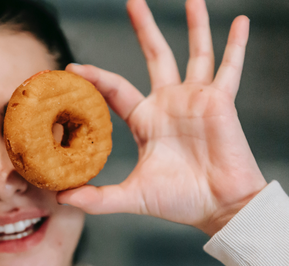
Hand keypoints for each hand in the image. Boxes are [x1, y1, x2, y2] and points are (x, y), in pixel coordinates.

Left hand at [58, 0, 265, 235]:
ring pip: (195, 53)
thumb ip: (99, 198)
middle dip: (144, 29)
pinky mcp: (220, 101)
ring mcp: (195, 99)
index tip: (72, 68)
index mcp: (145, 120)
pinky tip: (239, 21)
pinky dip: (236, 45)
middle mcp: (169, 103)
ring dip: (194, 25)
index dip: (95, 78)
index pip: (115, 88)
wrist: (218, 208)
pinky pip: (230, 67)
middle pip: (155, 56)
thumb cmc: (179, 200)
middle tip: (133, 3)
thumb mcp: (133, 196)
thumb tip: (63, 199)